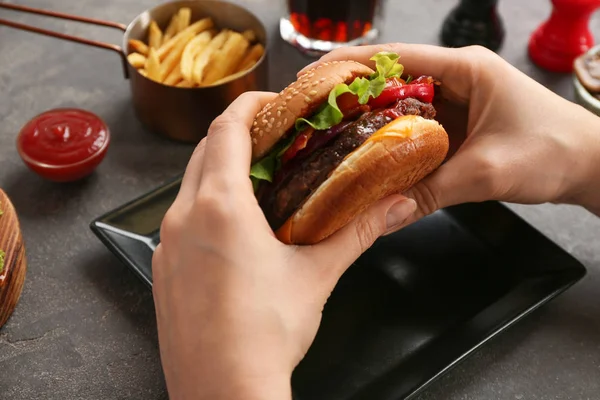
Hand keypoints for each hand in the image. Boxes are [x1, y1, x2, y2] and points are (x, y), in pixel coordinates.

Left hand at [151, 92, 416, 398]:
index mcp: (220, 207)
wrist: (223, 393)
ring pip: (189, 186)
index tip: (271, 102)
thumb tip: (391, 205)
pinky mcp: (163, 270)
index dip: (249, 105)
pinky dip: (205, 207)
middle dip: (237, 136)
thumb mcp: (316, 275)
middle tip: (272, 140)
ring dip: (220, 173)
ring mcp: (166, 245)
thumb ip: (356, 231)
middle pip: (205, 152)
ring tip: (259, 182)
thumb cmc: (263, 337)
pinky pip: (181, 221)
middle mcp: (183, 219)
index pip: (226, 129)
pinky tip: (234, 230)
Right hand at [300, 44, 599, 222]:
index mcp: (464, 68)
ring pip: (399, 106)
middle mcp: (455, 78)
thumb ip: (432, 192)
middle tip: (313, 117)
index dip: (349, 65)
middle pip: (389, 80)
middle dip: (350, 95)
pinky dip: (390, 142)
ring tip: (330, 139)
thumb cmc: (554, 151)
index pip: (394, 57)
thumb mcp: (486, 172)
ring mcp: (455, 102)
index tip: (314, 79)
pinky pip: (414, 129)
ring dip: (368, 122)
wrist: (590, 165)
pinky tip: (369, 158)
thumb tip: (384, 214)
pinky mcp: (457, 125)